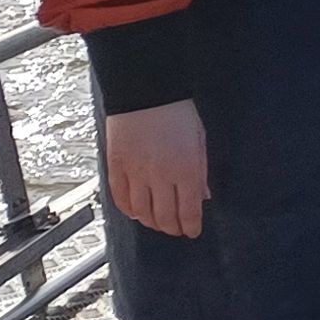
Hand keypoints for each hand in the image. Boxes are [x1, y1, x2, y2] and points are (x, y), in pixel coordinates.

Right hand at [104, 100, 208, 236]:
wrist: (146, 89)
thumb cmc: (176, 110)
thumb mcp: (199, 139)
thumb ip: (201, 170)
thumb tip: (203, 195)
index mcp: (186, 169)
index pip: (188, 211)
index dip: (190, 226)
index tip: (192, 231)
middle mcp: (160, 176)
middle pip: (165, 217)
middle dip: (173, 228)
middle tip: (176, 230)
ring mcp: (136, 173)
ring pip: (142, 212)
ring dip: (151, 222)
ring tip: (157, 223)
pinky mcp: (117, 166)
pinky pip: (120, 198)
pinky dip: (128, 210)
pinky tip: (136, 212)